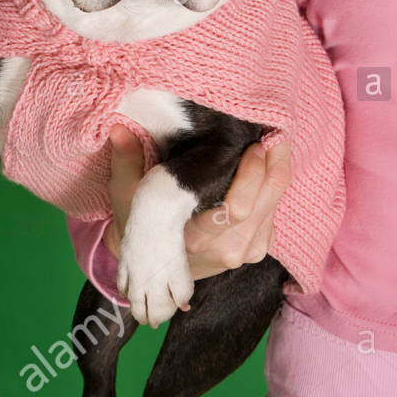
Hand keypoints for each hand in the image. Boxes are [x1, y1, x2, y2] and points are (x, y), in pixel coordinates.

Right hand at [102, 125, 290, 279]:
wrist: (152, 266)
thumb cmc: (140, 226)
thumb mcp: (126, 195)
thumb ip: (125, 162)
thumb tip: (119, 130)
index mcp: (195, 239)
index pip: (236, 210)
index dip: (252, 175)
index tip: (252, 146)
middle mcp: (226, 250)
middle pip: (266, 201)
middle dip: (274, 163)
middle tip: (271, 131)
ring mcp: (245, 252)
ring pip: (275, 204)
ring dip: (278, 170)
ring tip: (273, 139)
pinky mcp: (257, 249)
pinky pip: (274, 213)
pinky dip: (274, 187)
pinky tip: (268, 164)